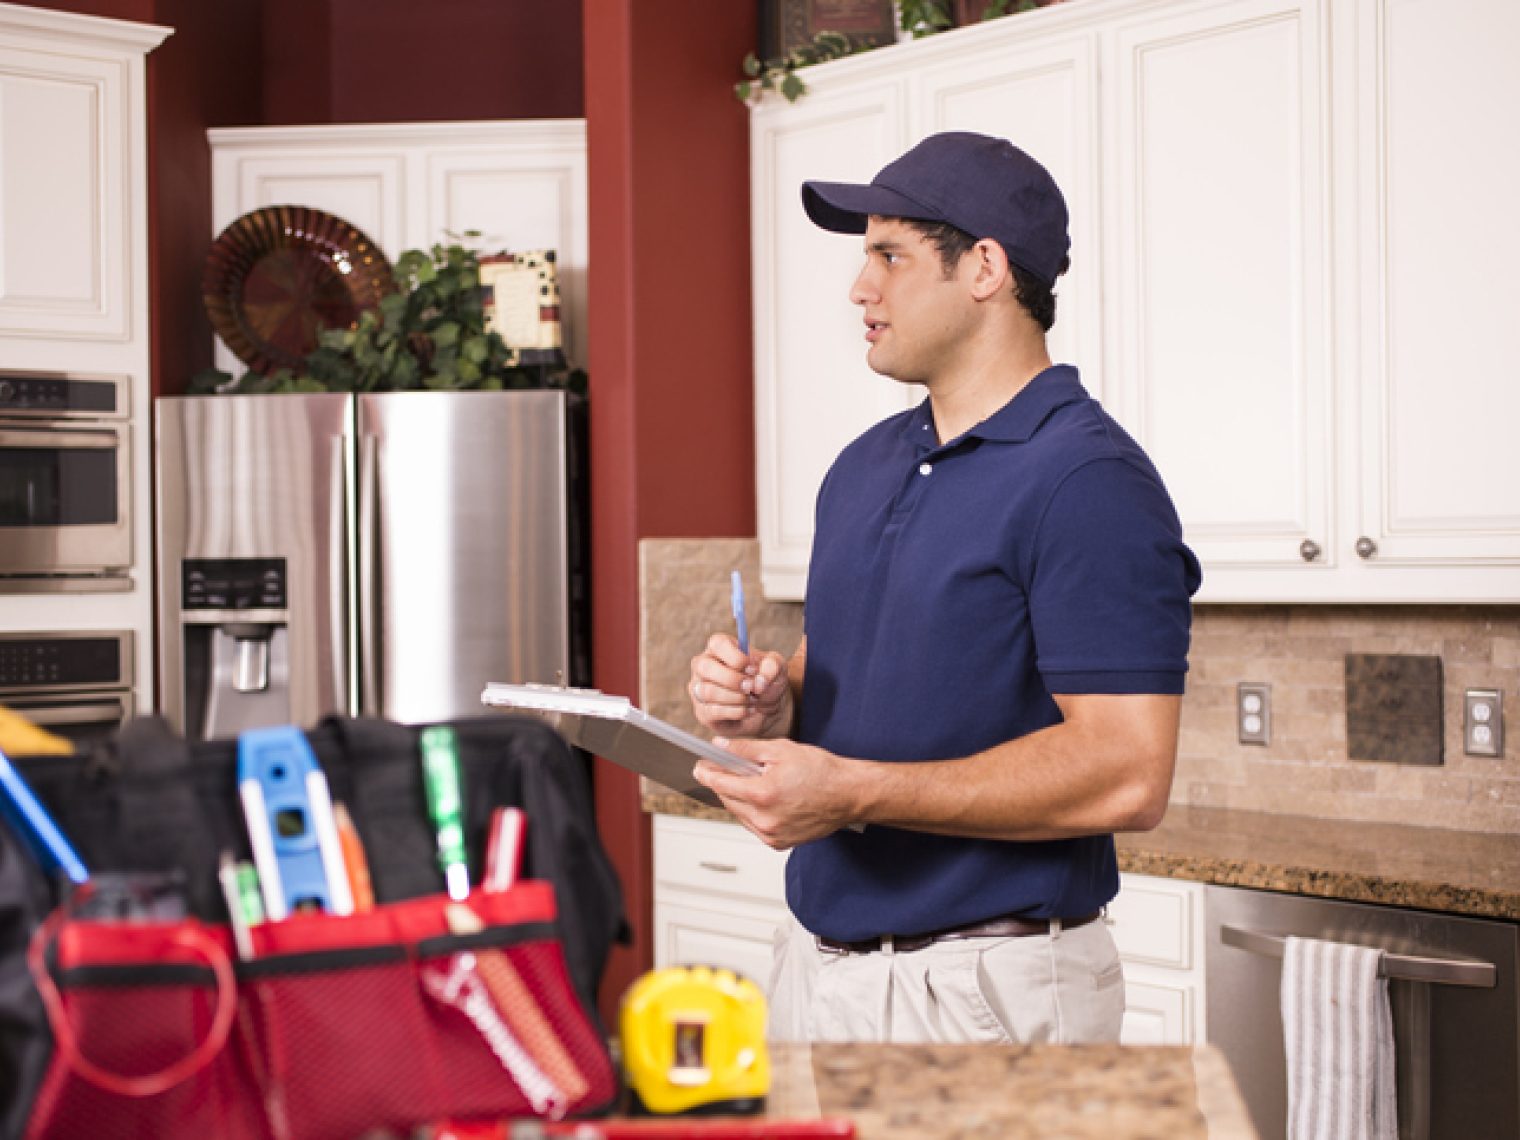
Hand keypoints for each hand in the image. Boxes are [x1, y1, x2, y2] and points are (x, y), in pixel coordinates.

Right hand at [688, 633, 791, 738]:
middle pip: (705, 667)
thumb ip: (772, 665)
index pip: (718, 644)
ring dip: (736, 698)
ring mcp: (699, 689)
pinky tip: (748, 710)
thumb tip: (759, 678)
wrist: (768, 709)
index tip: (753, 668)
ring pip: (708, 691)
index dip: (736, 657)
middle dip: (733, 679)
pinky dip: (736, 711)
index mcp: (720, 647)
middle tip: (752, 687)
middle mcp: (704, 665)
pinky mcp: (703, 711)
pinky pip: (713, 711)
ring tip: (753, 700)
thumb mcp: (777, 668)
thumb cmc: (766, 681)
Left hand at [694, 736, 857, 849]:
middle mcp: (764, 819)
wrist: (848, 795)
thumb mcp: (781, 750)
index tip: (699, 767)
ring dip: (738, 798)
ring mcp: (771, 834)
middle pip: (728, 800)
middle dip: (724, 783)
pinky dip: (753, 812)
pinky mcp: (779, 843)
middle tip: (725, 768)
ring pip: (739, 814)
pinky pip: (753, 826)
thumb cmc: (821, 771)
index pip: (721, 784)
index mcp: (763, 794)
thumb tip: (721, 748)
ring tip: (752, 782)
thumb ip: (746, 750)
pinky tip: (764, 798)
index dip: (707, 773)